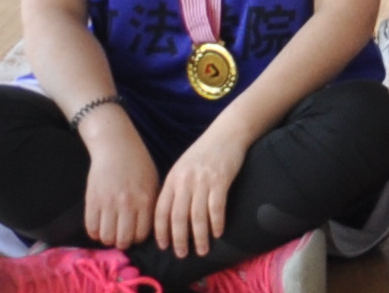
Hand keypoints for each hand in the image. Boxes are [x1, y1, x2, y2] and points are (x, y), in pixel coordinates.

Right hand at [77, 109, 158, 252]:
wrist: (116, 146)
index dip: (137, 238)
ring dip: (108, 238)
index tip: (134, 234)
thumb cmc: (138, 164)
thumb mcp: (153, 182)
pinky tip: (99, 226)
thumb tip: (145, 230)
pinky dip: (95, 232)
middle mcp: (128, 204)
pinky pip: (91, 228)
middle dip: (122, 242)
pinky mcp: (92, 200)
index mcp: (146, 200)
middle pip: (123, 240)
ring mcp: (108, 203)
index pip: (142, 234)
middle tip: (121, 236)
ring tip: (110, 231)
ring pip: (106, 237)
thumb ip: (150, 206)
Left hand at [152, 121, 244, 259]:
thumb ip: (176, 188)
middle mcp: (185, 180)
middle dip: (179, 239)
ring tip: (202, 250)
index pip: (161, 210)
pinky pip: (216, 207)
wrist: (228, 132)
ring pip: (198, 216)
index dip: (161, 231)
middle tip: (182, 255)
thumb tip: (169, 217)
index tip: (163, 246)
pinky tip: (218, 233)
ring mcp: (203, 180)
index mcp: (172, 178)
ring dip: (199, 236)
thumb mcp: (183, 167)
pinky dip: (216, 223)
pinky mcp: (221, 179)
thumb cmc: (205, 152)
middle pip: (178, 217)